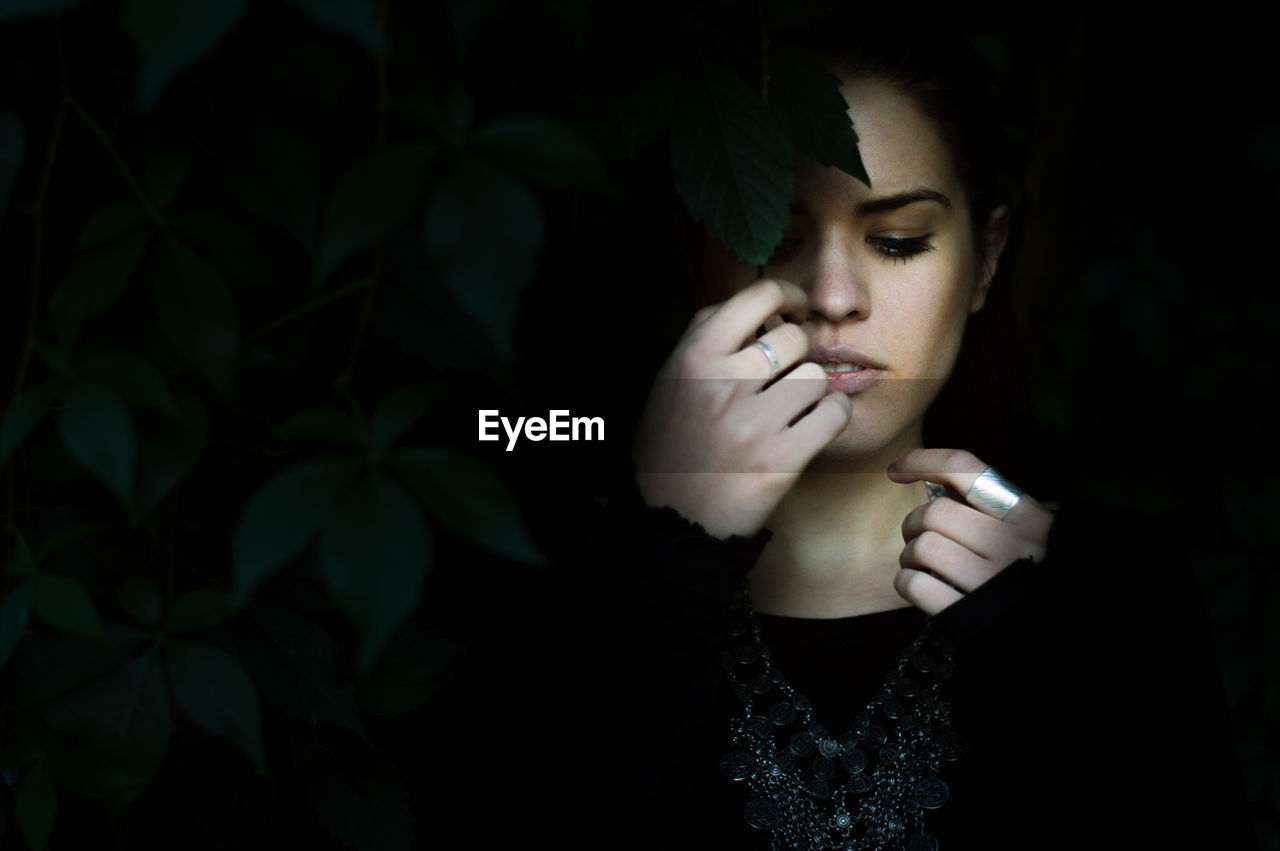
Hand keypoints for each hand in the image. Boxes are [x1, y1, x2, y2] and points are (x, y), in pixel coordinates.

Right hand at [629, 279, 852, 539]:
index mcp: (693, 358)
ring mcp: (752, 423)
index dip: (788, 295)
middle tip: (790, 374)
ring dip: (814, 390)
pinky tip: (816, 425)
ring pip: (816, 377)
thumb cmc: (674, 445)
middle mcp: (722, 384)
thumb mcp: (671, 382)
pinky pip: (833, 414)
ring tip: (796, 407)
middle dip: (799, 354)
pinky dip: (833, 416)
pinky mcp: (780, 459)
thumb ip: (706, 337)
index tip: (796, 308)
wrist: (671, 520)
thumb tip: (760, 305)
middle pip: (794, 338)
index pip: (757, 296)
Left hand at [887, 448, 1054, 615]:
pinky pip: (914, 584)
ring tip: (923, 566)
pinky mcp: (968, 615)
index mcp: (1028, 517)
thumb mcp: (1025, 534)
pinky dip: (906, 582)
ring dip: (909, 555)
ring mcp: (992, 582)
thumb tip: (931, 473)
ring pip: (921, 547)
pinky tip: (920, 585)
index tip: (895, 470)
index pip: (966, 469)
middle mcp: (1014, 545)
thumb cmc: (1026, 575)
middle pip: (934, 512)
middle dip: (913, 524)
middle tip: (918, 538)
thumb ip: (984, 505)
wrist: (1053, 635)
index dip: (922, 461)